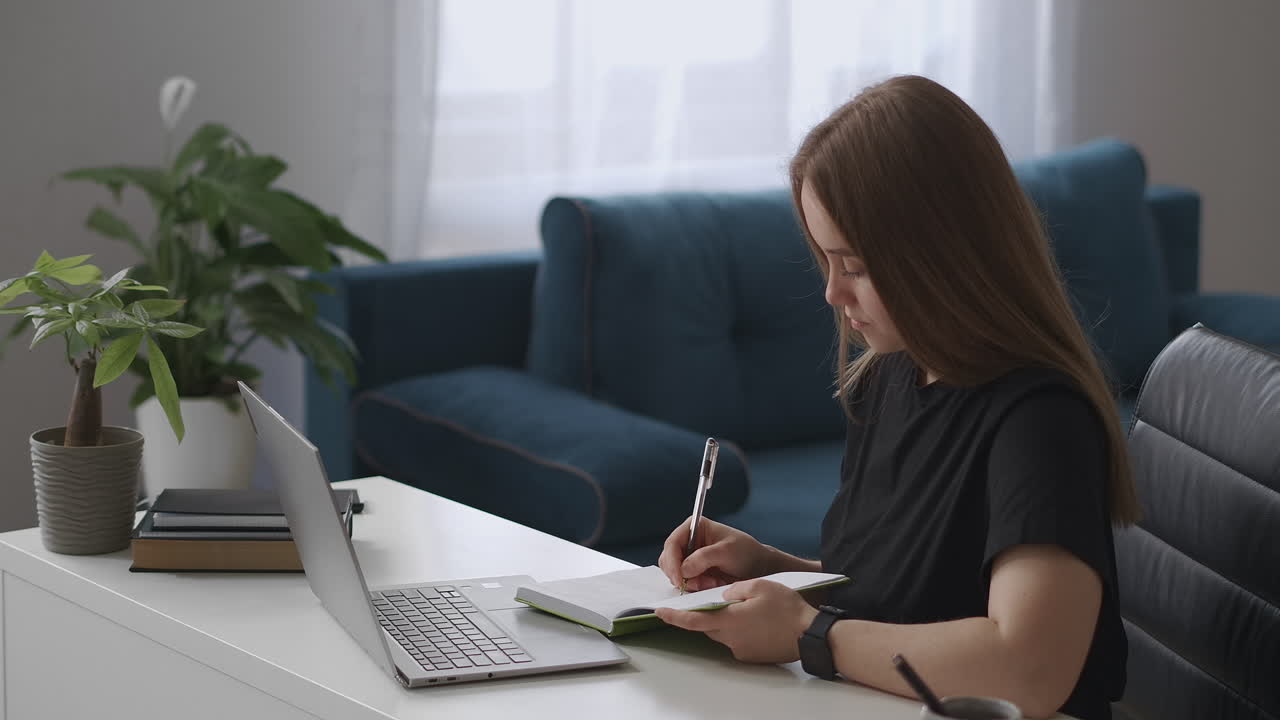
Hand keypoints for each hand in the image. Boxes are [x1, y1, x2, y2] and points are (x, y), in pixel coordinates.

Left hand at [655, 579, 818, 663]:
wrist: (810, 635)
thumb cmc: (787, 609)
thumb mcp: (759, 586)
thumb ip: (735, 589)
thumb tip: (725, 595)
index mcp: (729, 620)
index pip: (693, 620)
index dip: (674, 616)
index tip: (659, 612)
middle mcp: (731, 639)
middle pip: (708, 626)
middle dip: (708, 613)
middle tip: (719, 600)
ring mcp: (742, 650)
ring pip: (724, 633)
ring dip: (727, 621)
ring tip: (748, 608)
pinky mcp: (752, 656)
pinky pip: (738, 641)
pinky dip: (741, 630)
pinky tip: (758, 621)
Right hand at [658, 517, 775, 591]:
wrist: (758, 568)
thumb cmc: (746, 553)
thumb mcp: (727, 551)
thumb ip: (704, 558)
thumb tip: (684, 569)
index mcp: (694, 527)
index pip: (672, 543)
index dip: (672, 561)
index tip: (679, 578)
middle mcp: (689, 541)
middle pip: (668, 559)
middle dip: (679, 574)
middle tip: (694, 584)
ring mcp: (690, 558)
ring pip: (674, 573)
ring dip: (689, 582)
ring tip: (710, 582)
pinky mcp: (694, 572)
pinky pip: (684, 582)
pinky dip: (694, 587)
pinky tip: (711, 584)